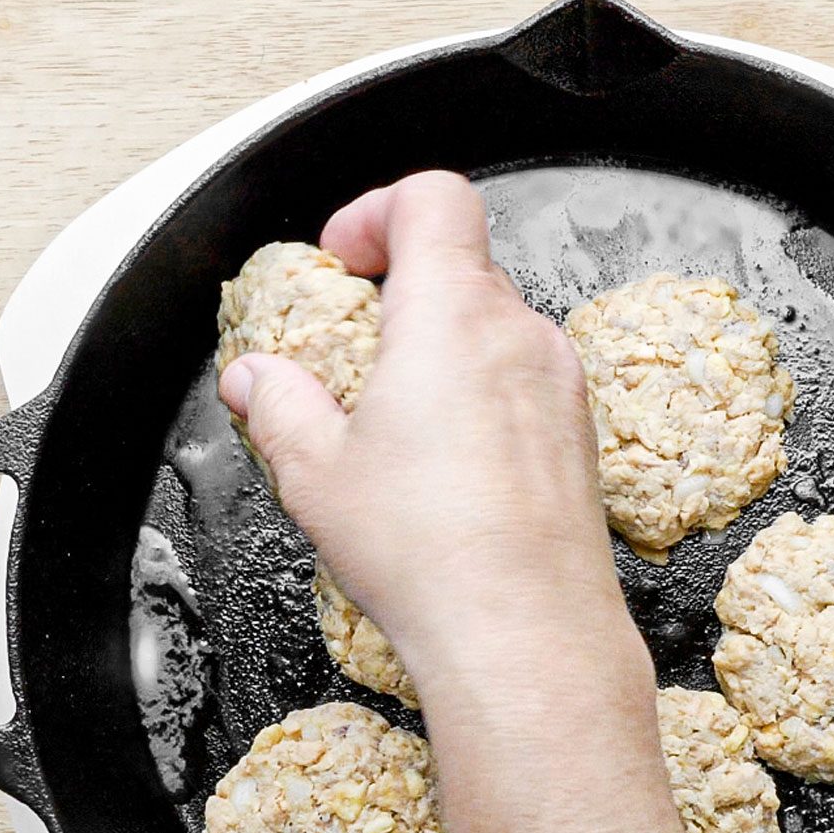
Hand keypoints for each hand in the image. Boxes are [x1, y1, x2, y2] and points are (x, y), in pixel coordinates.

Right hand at [218, 171, 637, 697]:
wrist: (526, 634)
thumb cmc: (431, 552)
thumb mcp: (316, 472)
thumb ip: (277, 405)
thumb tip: (255, 380)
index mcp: (452, 315)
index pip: (432, 199)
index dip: (378, 211)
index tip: (341, 259)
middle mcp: (520, 336)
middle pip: (461, 266)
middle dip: (399, 293)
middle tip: (351, 349)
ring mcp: (560, 388)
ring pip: (495, 332)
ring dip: (441, 352)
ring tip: (391, 422)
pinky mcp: (578, 440)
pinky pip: (523, 388)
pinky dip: (480, 400)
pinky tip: (442, 469)